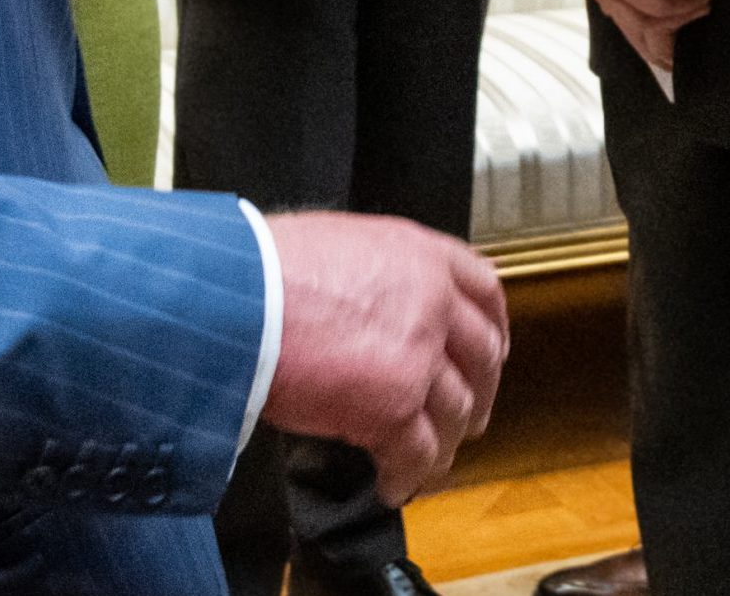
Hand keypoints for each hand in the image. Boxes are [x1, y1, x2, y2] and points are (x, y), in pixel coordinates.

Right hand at [263, 211, 508, 505]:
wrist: (237, 296)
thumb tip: (372, 305)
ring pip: (455, 411)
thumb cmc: (264, 266)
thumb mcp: (339, 244)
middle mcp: (432, 301)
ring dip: (443, 442)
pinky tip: (393, 485)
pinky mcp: (393, 406)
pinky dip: (406, 476)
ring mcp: (418, 355)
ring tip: (427, 461)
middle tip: (467, 413)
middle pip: (481, 356)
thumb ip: (377, 273)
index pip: (483, 288)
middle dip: (479, 391)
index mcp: (420, 254)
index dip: (492, 324)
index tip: (491, 346)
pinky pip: (416, 454)